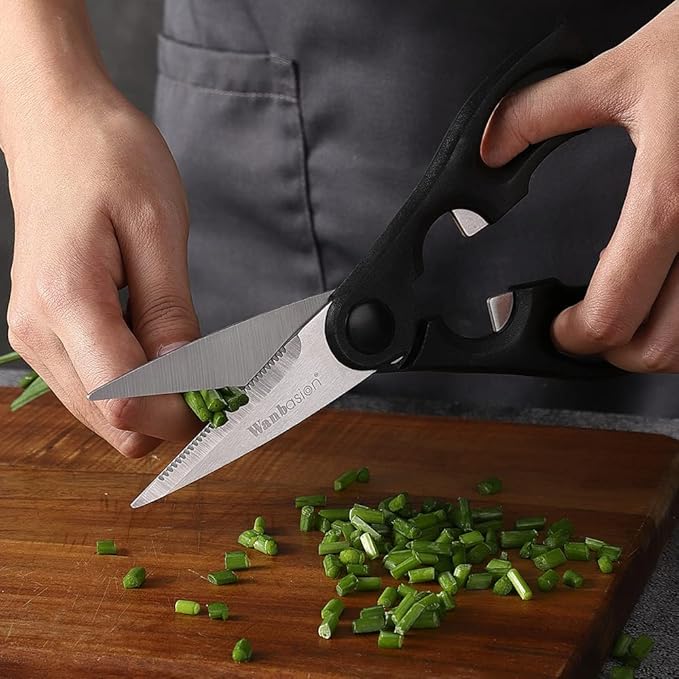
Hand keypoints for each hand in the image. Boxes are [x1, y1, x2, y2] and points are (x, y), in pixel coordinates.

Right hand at [4, 81, 200, 456]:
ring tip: (185, 352)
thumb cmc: (109, 160)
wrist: (57, 127)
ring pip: (102, 412)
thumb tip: (185, 376)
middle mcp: (38, 330)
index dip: (181, 412)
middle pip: (112, 420)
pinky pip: (92, 387)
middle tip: (213, 376)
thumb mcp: (158, 229)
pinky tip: (155, 346)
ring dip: (152, 399)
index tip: (223, 395)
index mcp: (66, 299)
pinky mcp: (41, 333)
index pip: (126, 400)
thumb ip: (169, 312)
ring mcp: (33, 336)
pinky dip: (132, 382)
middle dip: (170, 411)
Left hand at [481, 2, 678, 372]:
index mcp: (671, 200)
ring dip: (661, 340)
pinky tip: (673, 285)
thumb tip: (493, 145)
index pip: (614, 312)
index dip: (574, 336)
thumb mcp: (625, 69)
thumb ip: (543, 109)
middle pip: (661, 350)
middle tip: (591, 326)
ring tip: (635, 312)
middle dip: (615, 350)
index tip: (560, 328)